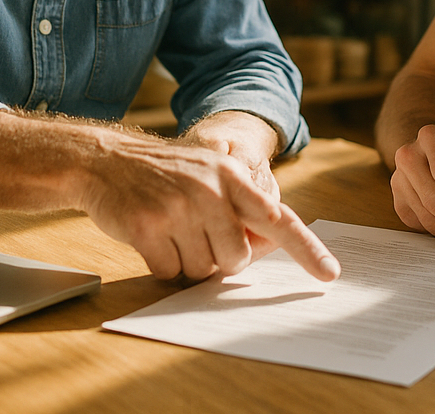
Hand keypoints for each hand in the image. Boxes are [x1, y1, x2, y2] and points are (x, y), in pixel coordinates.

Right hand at [79, 128, 338, 283]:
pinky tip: (151, 237)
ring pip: (202, 271)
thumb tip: (271, 246)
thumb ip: (242, 208)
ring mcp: (178, 208)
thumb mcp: (209, 176)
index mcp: (232, 176)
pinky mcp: (148, 227)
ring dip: (187, 261)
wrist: (105, 160)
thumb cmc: (164, 175)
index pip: (279, 218)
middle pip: (236, 259)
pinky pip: (170, 273)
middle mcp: (210, 190)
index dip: (307, 249)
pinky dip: (162, 264)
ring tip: (170, 229)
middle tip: (195, 234)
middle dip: (219, 259)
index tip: (329, 274)